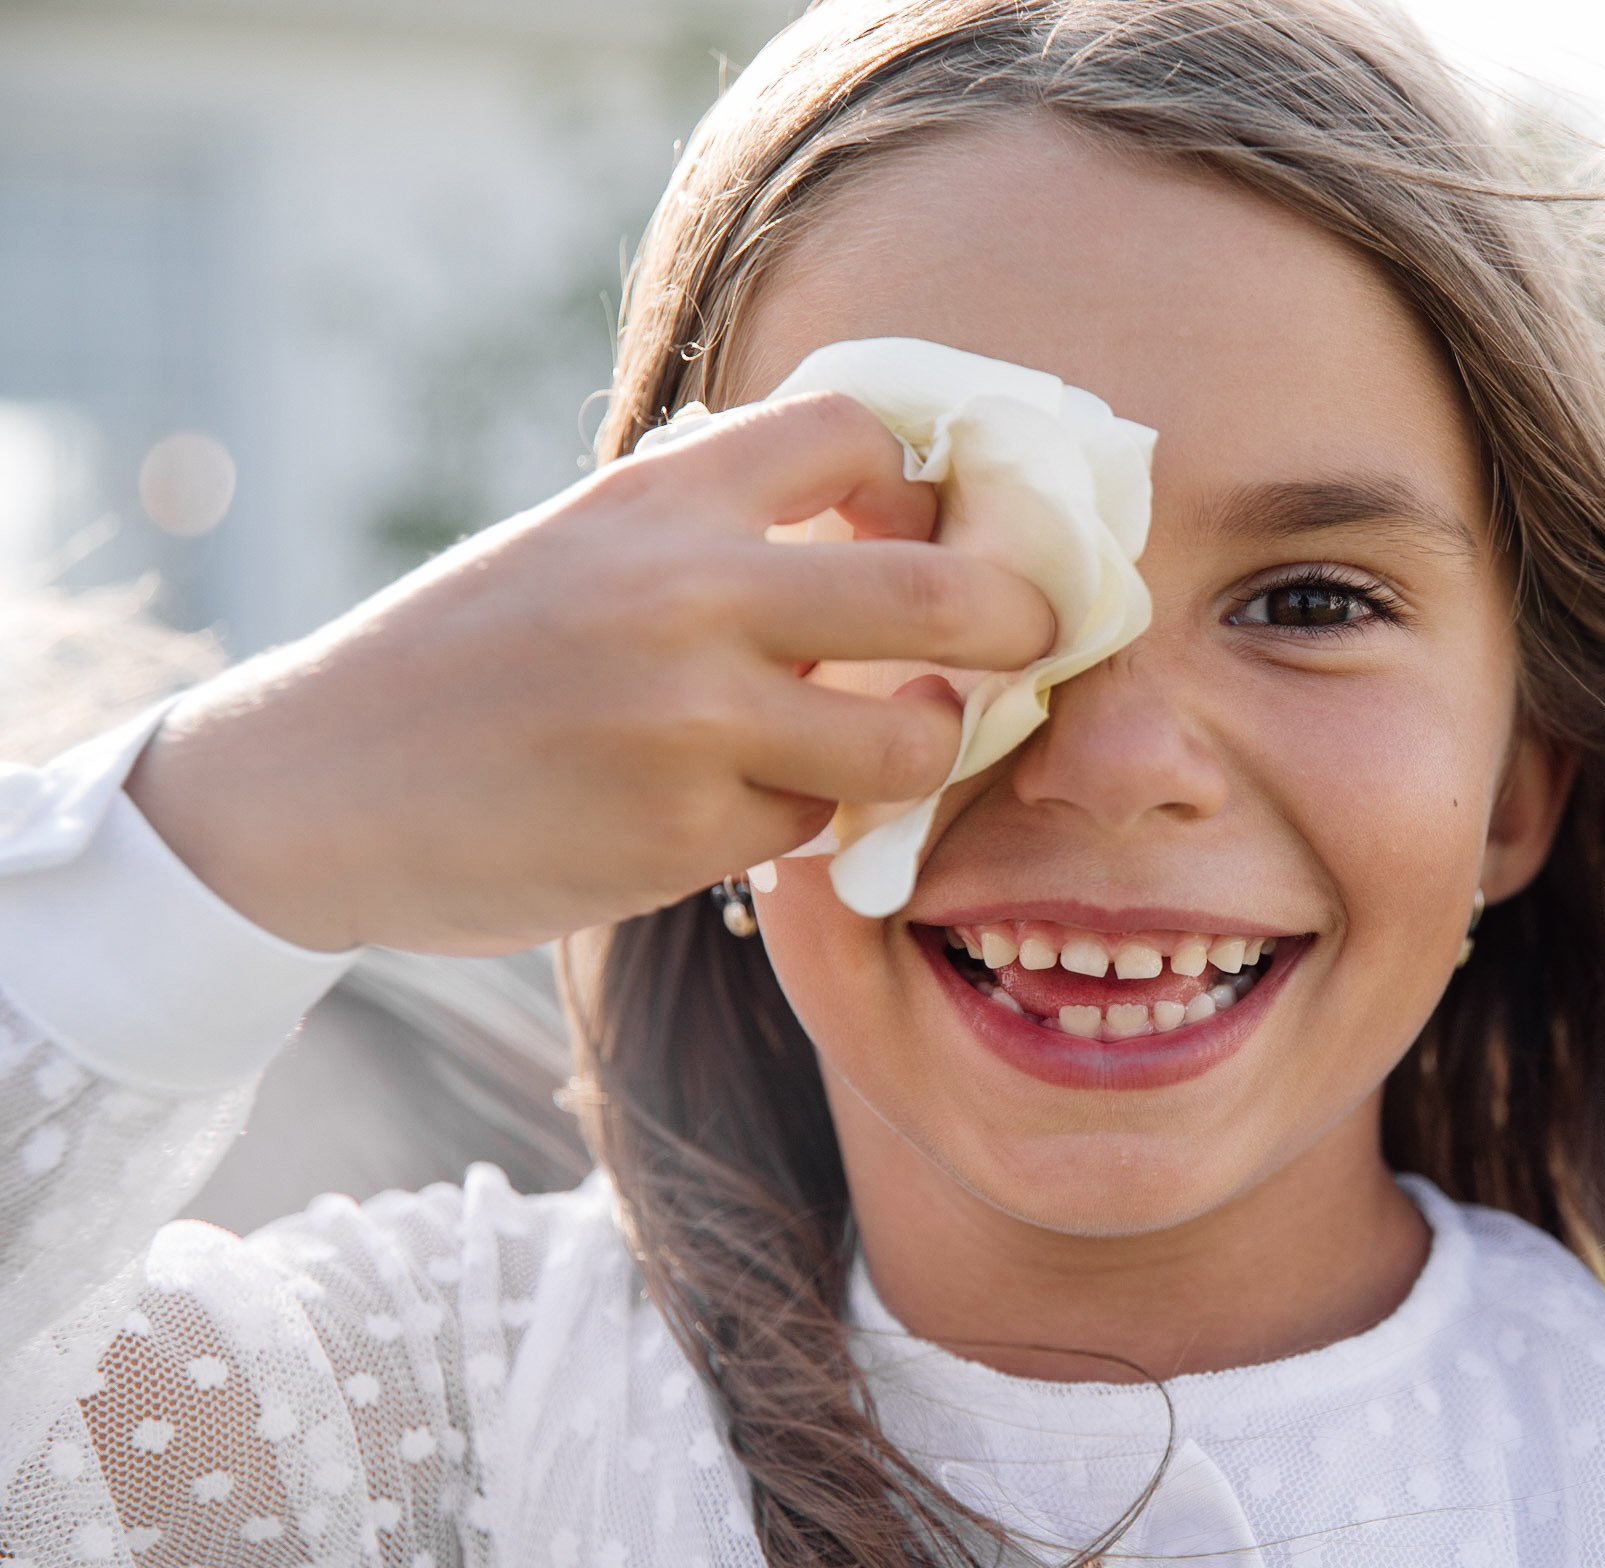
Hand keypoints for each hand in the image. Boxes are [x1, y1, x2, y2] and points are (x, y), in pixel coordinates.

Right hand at [124, 391, 1054, 954]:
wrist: (313, 789)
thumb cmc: (462, 661)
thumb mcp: (577, 544)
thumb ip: (711, 522)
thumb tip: (890, 514)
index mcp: (658, 494)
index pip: (857, 433)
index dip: (923, 478)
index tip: (932, 522)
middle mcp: (684, 591)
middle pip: (938, 594)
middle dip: (1017, 620)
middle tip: (1028, 639)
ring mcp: (687, 719)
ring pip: (905, 741)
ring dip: (918, 748)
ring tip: (884, 741)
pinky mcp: (680, 833)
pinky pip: (811, 826)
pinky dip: (798, 821)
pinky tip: (736, 807)